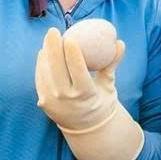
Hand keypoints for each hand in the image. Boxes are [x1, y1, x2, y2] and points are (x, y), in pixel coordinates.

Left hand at [35, 28, 142, 159]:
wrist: (87, 128)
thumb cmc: (101, 100)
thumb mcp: (109, 85)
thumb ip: (112, 63)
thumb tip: (120, 43)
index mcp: (86, 94)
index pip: (78, 71)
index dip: (73, 54)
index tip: (70, 36)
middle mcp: (67, 99)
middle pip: (56, 69)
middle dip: (53, 48)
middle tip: (53, 31)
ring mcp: (53, 102)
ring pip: (45, 73)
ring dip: (45, 54)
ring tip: (48, 39)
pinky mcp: (43, 102)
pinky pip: (40, 79)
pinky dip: (41, 65)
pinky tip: (44, 53)